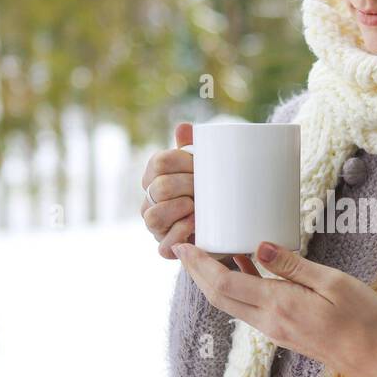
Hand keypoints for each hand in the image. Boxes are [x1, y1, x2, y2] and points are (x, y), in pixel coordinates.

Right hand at [140, 123, 253, 269]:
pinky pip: (163, 245)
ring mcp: (155, 226)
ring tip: (198, 206)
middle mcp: (150, 200)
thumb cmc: (211, 192)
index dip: (182, 161)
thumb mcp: (205, 169)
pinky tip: (195, 224)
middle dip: (187, 185)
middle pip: (160, 187)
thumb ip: (194, 147)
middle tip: (205, 187)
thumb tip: (184, 127)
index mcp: (156, 176)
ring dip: (179, 208)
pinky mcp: (165, 248)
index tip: (201, 165)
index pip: (160, 161)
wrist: (226, 228)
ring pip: (153, 216)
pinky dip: (180, 233)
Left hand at [171, 240, 376, 376]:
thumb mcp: (334, 283)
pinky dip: (236, 286)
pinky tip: (243, 267)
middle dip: (196, 271)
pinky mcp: (282, 332)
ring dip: (213, 280)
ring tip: (208, 252)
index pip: (224, 283)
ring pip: (231, 303)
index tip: (182, 246)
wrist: (376, 362)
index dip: (198, 265)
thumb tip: (260, 247)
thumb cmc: (364, 321)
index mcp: (279, 306)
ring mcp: (274, 330)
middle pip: (219, 296)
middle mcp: (269, 322)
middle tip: (184, 246)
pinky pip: (249, 308)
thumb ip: (294, 266)